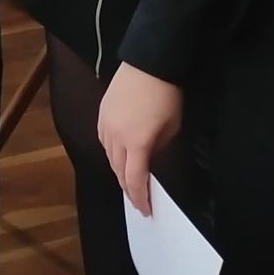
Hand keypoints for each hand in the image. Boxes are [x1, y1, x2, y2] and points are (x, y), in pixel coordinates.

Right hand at [98, 63, 184, 214]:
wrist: (148, 64)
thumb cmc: (166, 96)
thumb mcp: (171, 128)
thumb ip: (158, 149)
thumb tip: (150, 160)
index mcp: (136, 143)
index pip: (134, 179)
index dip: (139, 197)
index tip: (145, 210)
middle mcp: (116, 138)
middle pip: (118, 171)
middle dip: (128, 188)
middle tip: (138, 202)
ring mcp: (105, 125)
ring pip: (109, 157)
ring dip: (119, 171)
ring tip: (129, 181)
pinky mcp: (101, 114)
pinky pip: (104, 141)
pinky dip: (112, 153)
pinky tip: (119, 156)